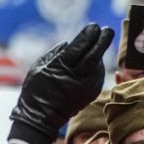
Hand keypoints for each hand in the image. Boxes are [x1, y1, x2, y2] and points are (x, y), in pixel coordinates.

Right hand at [8, 24, 114, 143]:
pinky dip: (96, 66)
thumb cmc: (36, 89)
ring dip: (99, 53)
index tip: (94, 26)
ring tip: (99, 42)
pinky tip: (94, 59)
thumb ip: (55, 53)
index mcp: (60, 69)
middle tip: (107, 30)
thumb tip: (69, 43)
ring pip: (97, 66)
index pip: (79, 48)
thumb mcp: (38, 66)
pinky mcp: (90, 94)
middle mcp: (76, 78)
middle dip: (102, 41)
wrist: (41, 117)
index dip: (88, 36)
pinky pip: (97, 75)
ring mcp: (85, 88)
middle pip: (94, 56)